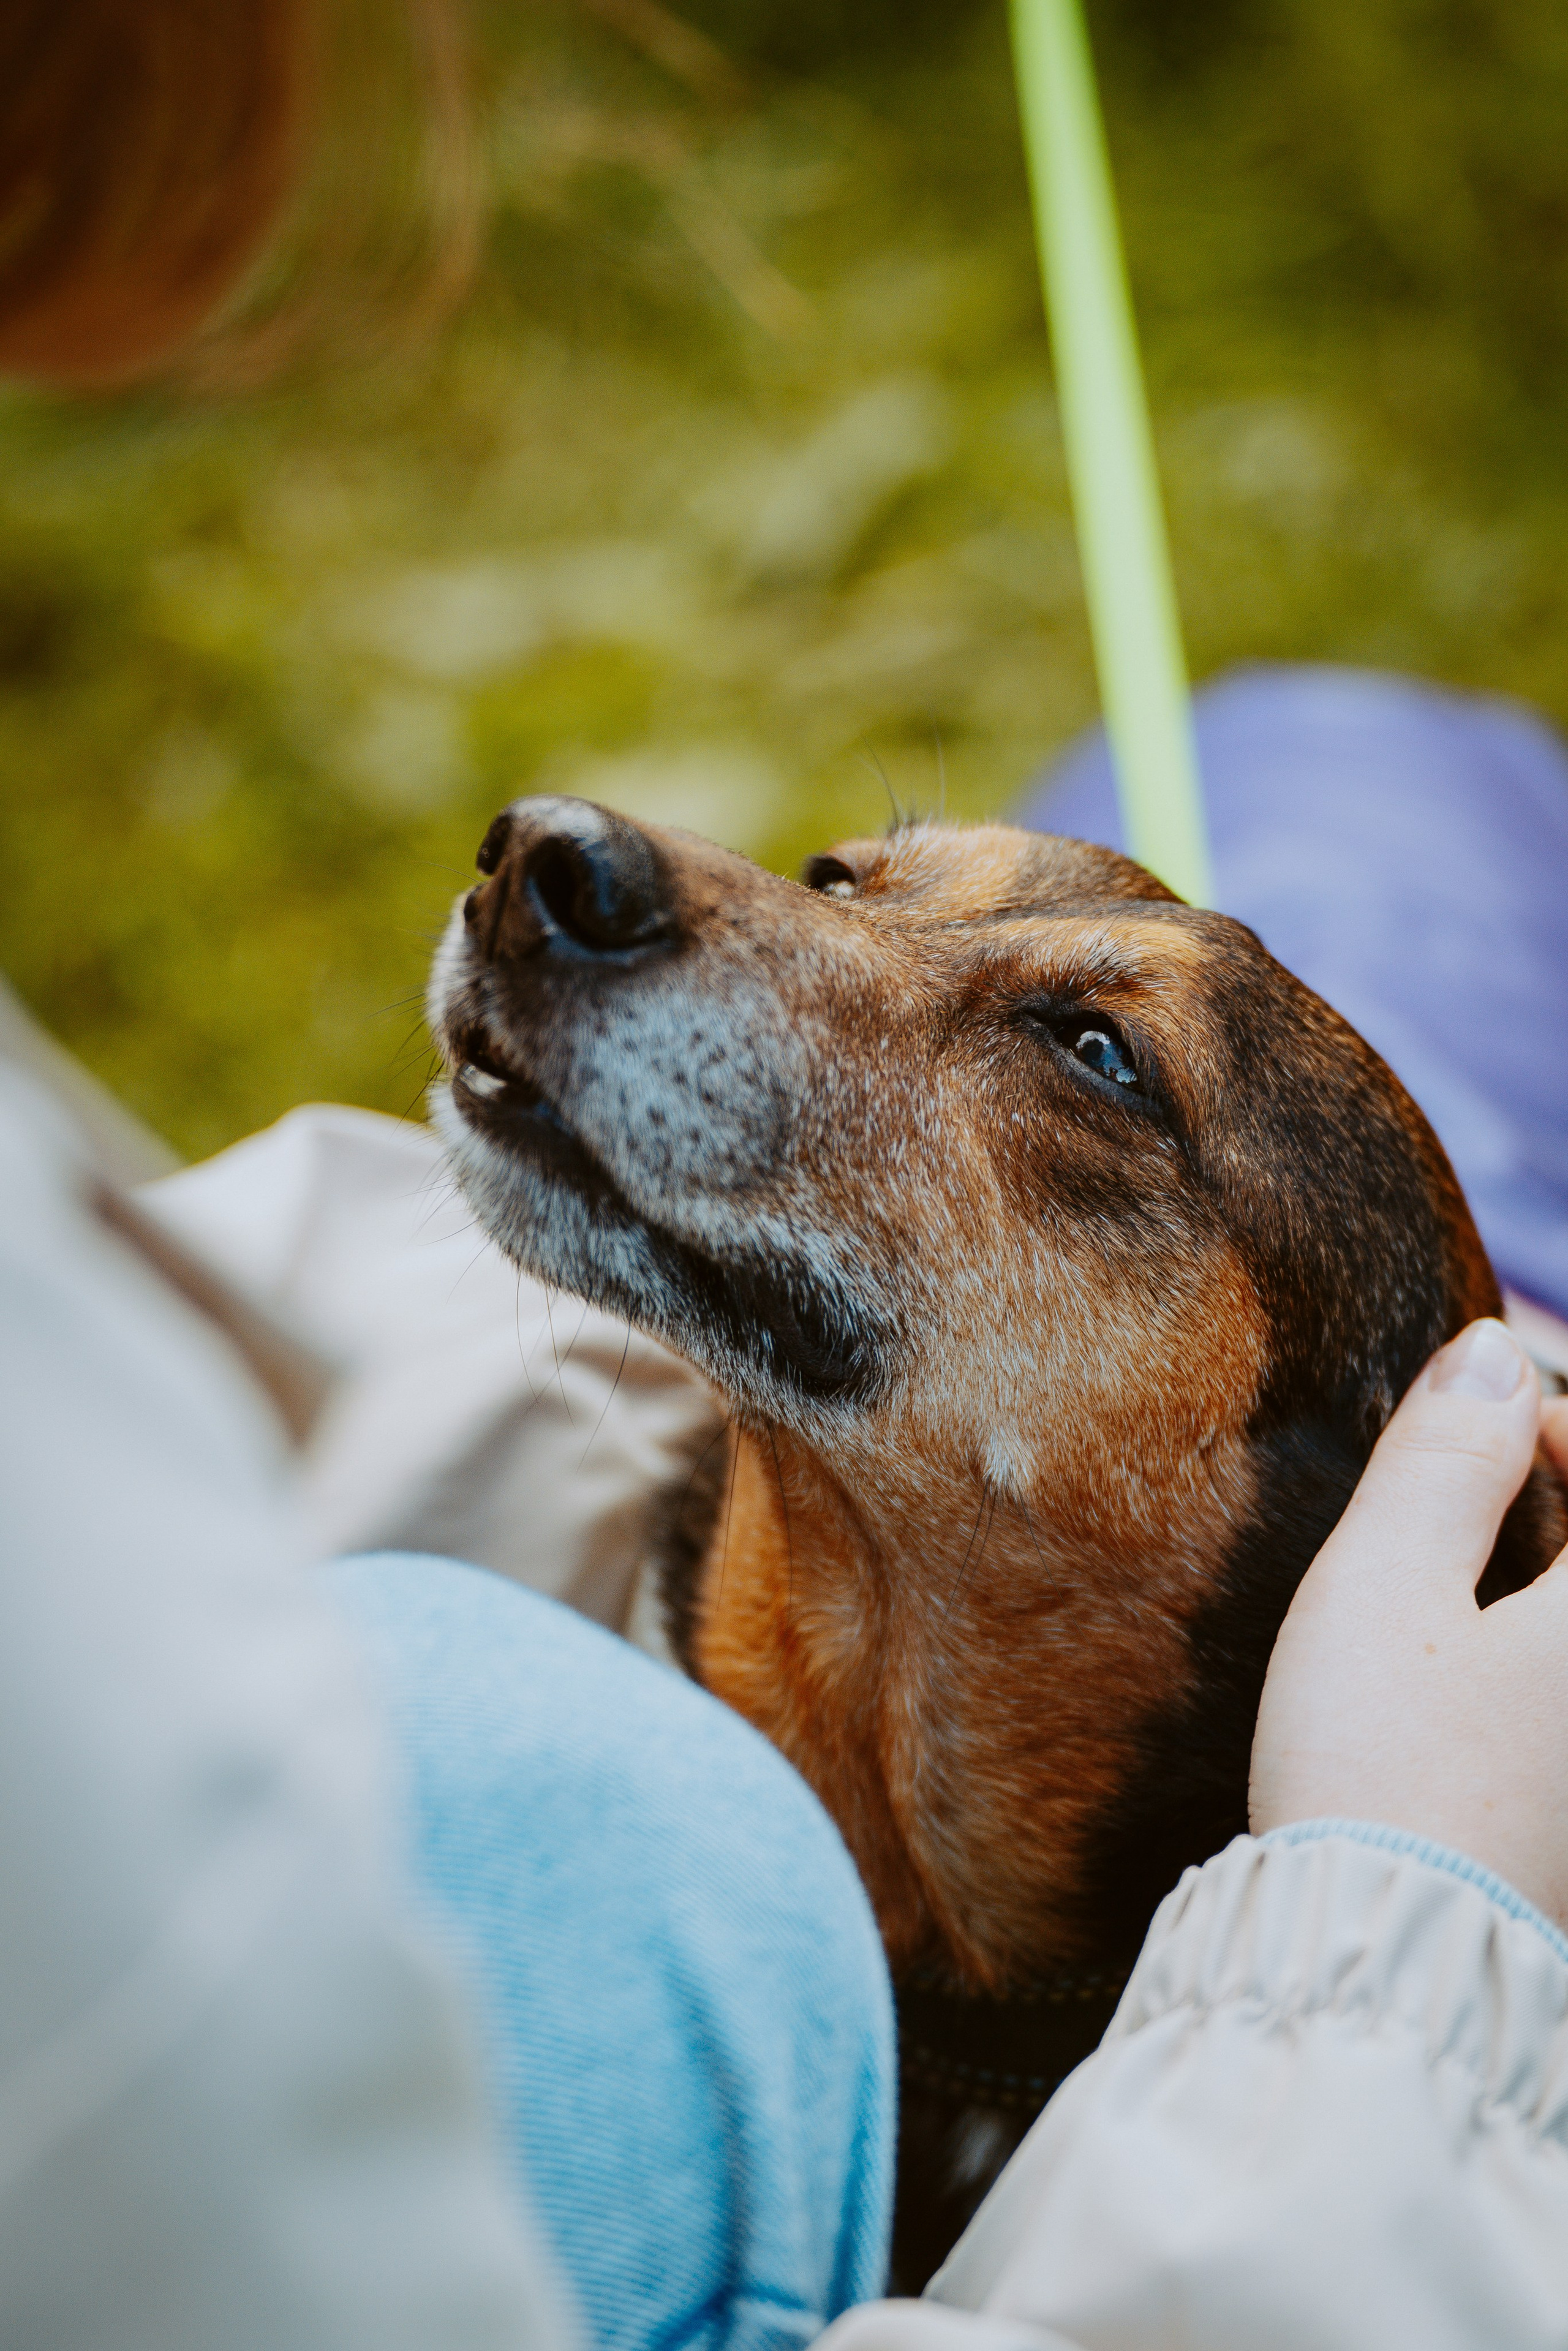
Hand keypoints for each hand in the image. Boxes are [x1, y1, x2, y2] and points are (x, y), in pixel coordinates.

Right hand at [1249, 1318, 1567, 1927]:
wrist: (1383, 1964)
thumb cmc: (1380, 1765)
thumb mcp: (1384, 1586)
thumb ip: (1445, 1460)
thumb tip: (1492, 1355)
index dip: (1562, 1426)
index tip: (1501, 1426)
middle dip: (1556, 1515)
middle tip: (1501, 1490)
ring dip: (1549, 1589)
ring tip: (1479, 1590)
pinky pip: (1563, 1709)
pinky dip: (1541, 1668)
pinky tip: (1489, 1682)